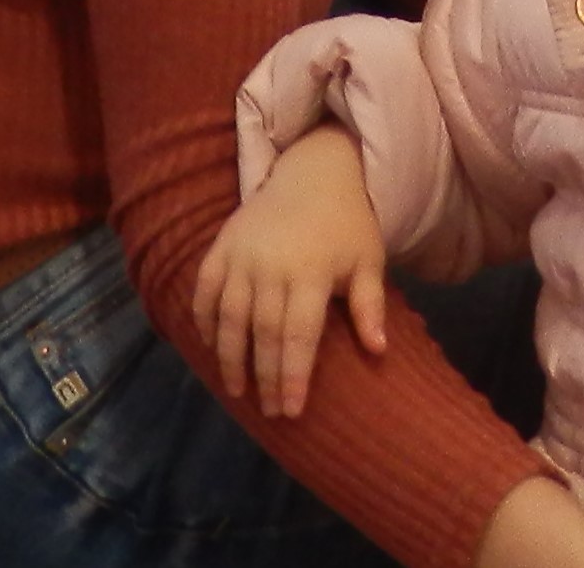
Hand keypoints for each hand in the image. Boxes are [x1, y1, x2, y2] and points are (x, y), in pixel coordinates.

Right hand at [192, 125, 388, 418]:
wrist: (314, 170)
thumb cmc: (347, 223)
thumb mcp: (368, 260)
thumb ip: (370, 305)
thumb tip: (379, 351)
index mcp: (312, 272)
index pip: (299, 335)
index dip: (294, 376)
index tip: (292, 412)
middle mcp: (272, 265)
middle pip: (264, 333)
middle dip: (265, 376)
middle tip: (270, 411)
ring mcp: (242, 255)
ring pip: (230, 317)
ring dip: (230, 358)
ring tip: (237, 391)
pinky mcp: (221, 246)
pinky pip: (205, 290)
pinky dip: (204, 320)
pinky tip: (211, 347)